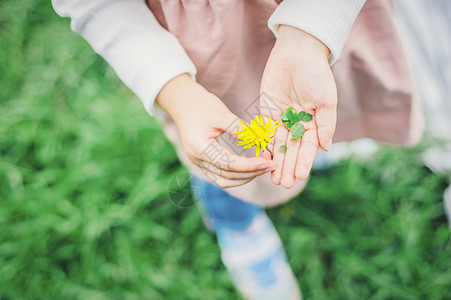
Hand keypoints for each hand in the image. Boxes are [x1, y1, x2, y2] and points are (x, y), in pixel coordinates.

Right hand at [156, 74, 276, 187]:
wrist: (183, 103)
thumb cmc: (201, 105)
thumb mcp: (222, 113)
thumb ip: (240, 129)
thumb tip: (261, 142)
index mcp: (199, 147)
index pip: (228, 164)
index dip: (250, 166)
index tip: (268, 163)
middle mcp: (196, 159)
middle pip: (227, 176)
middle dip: (251, 174)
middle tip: (271, 166)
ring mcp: (199, 163)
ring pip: (224, 181)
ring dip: (245, 178)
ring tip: (263, 168)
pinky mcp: (203, 162)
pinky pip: (221, 176)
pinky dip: (237, 175)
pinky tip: (252, 168)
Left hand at [260, 25, 336, 187]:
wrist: (297, 53)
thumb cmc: (316, 74)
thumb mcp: (326, 99)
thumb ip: (326, 124)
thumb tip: (325, 148)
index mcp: (314, 122)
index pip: (308, 147)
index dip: (304, 161)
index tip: (299, 177)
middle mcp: (298, 124)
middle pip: (292, 150)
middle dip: (288, 167)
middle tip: (282, 184)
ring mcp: (282, 119)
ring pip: (278, 145)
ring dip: (276, 162)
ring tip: (273, 179)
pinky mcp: (267, 112)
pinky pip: (265, 132)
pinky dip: (263, 146)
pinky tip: (260, 160)